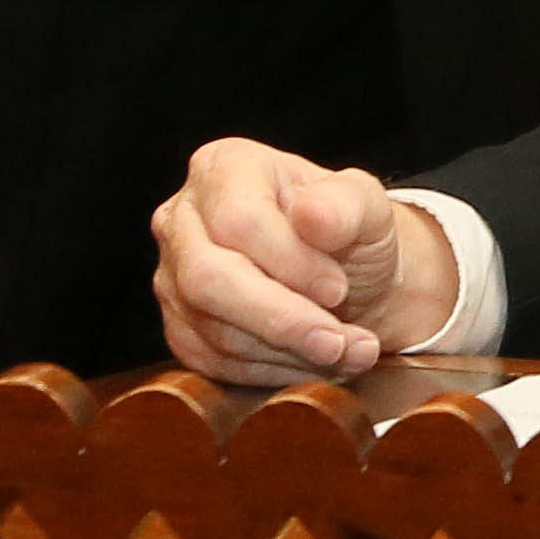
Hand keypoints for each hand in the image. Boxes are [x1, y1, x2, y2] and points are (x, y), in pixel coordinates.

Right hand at [152, 137, 456, 383]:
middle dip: (281, 320)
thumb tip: (312, 216)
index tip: (338, 289)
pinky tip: (312, 361)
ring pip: (212, 330)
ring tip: (345, 351)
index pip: (239, 220)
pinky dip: (272, 371)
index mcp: (224, 167)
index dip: (291, 264)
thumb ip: (347, 205)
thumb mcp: (367, 206)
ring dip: (287, 351)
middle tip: (337, 342)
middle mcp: (183, 218)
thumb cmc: (351, 232)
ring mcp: (172, 276)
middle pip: (208, 279)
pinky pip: (213, 363)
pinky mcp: (180, 328)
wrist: (349, 276)